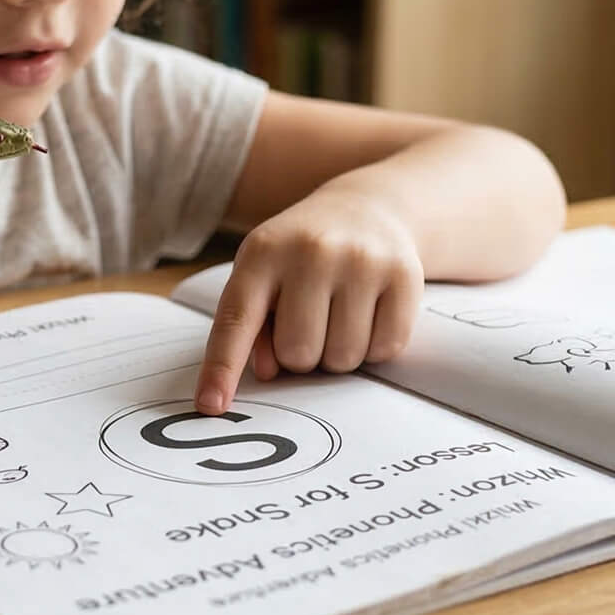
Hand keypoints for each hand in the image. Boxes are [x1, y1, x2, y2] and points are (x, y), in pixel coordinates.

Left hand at [195, 186, 422, 413]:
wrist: (367, 208)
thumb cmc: (301, 255)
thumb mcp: (263, 275)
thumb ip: (254, 326)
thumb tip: (268, 372)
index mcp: (261, 253)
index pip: (236, 320)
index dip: (222, 367)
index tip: (209, 405)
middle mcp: (310, 251)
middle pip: (298, 353)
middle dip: (301, 355)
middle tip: (309, 324)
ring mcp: (361, 260)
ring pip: (343, 357)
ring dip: (338, 354)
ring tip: (338, 316)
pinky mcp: (404, 275)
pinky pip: (385, 349)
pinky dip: (375, 347)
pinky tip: (369, 313)